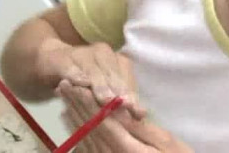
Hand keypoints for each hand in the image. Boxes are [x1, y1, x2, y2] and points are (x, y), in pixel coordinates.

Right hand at [38, 39, 145, 118]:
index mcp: (115, 59)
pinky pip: (71, 69)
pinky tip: (81, 84)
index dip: (132, 95)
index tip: (137, 111)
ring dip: (101, 86)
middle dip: (119, 93)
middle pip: (112, 75)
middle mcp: (101, 52)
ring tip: (107, 101)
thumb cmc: (83, 77)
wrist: (52, 60)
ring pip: (94, 72)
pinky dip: (77, 76)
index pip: (126, 78)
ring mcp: (81, 54)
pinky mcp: (63, 60)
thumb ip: (119, 98)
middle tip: (125, 107)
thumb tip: (140, 115)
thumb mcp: (102, 87)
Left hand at [57, 81, 192, 152]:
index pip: (101, 120)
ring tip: (64, 100)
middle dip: (75, 105)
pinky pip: (87, 151)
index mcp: (125, 150)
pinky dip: (77, 134)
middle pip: (88, 128)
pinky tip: (72, 122)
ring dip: (73, 117)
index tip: (75, 83)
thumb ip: (139, 127)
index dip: (86, 100)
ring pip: (84, 139)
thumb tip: (119, 107)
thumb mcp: (165, 143)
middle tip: (63, 85)